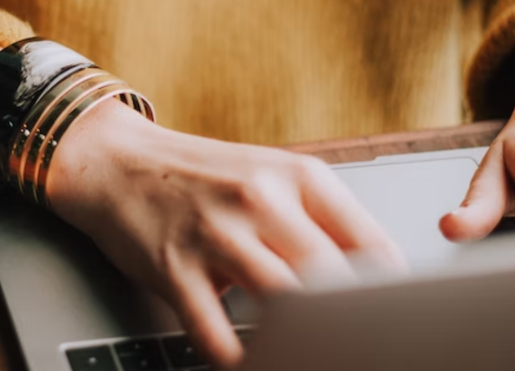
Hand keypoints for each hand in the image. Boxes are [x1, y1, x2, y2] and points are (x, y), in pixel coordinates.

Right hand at [47, 101, 403, 368]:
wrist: (117, 162)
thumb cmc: (203, 177)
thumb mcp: (271, 178)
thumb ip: (321, 221)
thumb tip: (379, 279)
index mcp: (299, 177)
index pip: (370, 244)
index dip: (392, 295)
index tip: (397, 325)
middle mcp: (260, 199)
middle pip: (331, 278)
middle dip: (351, 326)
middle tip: (359, 350)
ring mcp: (215, 233)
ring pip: (281, 303)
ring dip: (300, 344)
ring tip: (309, 359)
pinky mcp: (174, 267)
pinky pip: (213, 332)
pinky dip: (235, 361)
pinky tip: (247, 365)